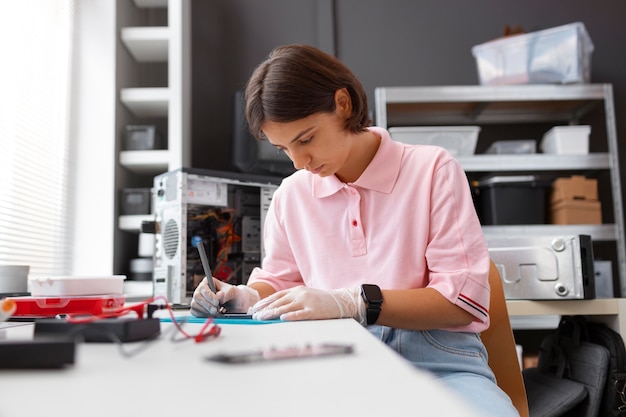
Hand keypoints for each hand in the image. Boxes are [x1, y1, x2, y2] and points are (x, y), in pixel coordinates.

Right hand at [190, 277, 259, 316]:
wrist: (236, 305)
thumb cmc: (234, 295)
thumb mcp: (233, 292)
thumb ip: (226, 294)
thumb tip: (218, 295)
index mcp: (208, 282)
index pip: (203, 288)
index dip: (209, 296)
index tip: (217, 302)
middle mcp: (201, 290)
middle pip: (197, 297)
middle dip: (207, 305)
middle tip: (217, 311)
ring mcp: (198, 300)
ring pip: (195, 305)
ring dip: (206, 311)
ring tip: (217, 313)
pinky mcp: (197, 309)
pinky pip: (195, 313)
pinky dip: (203, 316)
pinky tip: (212, 315)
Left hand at [250, 286, 365, 323]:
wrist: (341, 300)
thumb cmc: (323, 301)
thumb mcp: (306, 296)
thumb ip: (292, 300)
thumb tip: (276, 309)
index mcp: (297, 290)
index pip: (277, 296)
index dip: (265, 302)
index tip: (255, 308)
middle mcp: (300, 294)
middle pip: (279, 302)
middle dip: (265, 309)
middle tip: (255, 315)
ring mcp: (307, 302)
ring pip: (286, 308)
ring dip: (272, 313)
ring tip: (262, 318)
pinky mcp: (314, 311)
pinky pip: (300, 314)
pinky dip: (290, 316)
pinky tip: (282, 319)